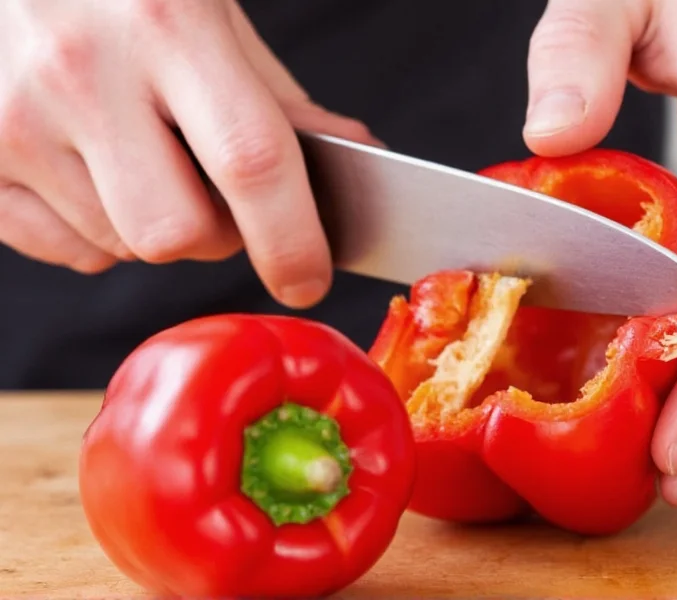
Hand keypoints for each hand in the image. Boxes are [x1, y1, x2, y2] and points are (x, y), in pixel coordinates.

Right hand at [0, 0, 377, 306]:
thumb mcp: (210, 13)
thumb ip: (276, 98)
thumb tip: (354, 159)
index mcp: (166, 24)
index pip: (250, 162)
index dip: (291, 239)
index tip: (308, 278)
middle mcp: (81, 72)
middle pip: (179, 233)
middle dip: (218, 234)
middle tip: (216, 193)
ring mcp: (12, 118)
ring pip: (122, 248)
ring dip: (156, 228)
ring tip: (142, 160)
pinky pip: (65, 251)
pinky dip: (96, 234)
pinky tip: (93, 175)